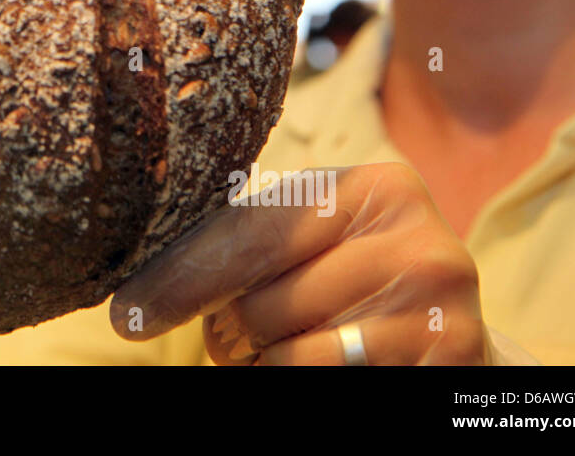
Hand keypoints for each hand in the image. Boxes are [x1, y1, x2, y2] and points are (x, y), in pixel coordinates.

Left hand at [109, 162, 494, 363]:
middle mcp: (417, 245)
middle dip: (228, 328)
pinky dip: (295, 382)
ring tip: (278, 349)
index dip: (181, 278)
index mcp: (378, 187)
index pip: (250, 235)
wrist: (446, 330)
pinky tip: (315, 365)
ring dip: (261, 364)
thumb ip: (245, 237)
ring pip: (288, 358)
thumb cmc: (353, 272)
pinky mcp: (446, 370)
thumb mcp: (311, 234)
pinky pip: (325, 387)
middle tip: (234, 332)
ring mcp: (438, 314)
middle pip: (263, 303)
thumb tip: (138, 290)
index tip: (128, 313)